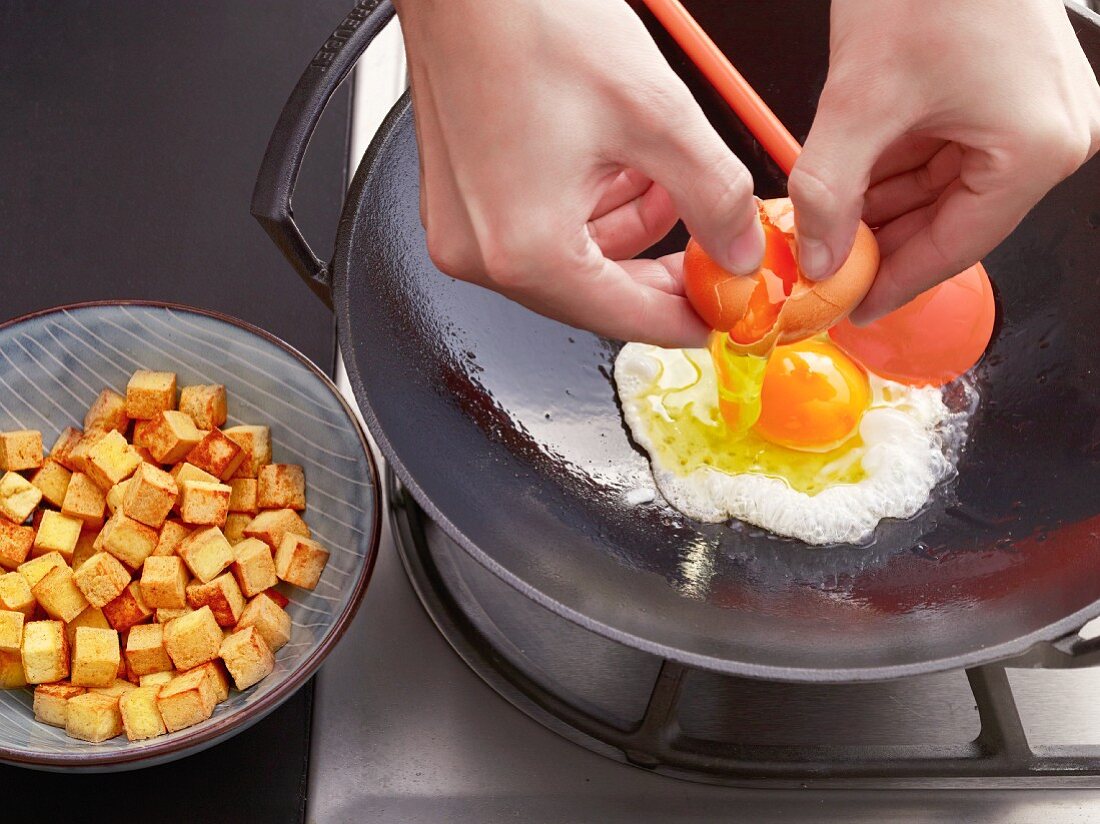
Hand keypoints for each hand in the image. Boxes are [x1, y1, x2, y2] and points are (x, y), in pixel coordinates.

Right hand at [393, 0, 764, 346]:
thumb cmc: (531, 24)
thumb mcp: (655, 114)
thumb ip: (713, 196)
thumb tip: (738, 249)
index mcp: (525, 248)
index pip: (624, 318)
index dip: (687, 318)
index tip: (722, 311)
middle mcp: (482, 253)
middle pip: (593, 296)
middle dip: (659, 272)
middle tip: (711, 250)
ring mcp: (463, 229)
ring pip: (569, 263)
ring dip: (629, 233)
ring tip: (670, 184)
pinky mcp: (459, 200)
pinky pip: (537, 232)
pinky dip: (587, 212)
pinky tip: (622, 170)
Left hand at [788, 0, 1099, 323]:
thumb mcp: (861, 100)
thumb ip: (830, 191)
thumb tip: (817, 257)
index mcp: (1036, 149)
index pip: (954, 249)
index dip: (892, 283)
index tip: (847, 307)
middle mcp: (1050, 138)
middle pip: (949, 223)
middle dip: (878, 244)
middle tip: (823, 269)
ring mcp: (1031, 116)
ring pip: (941, 193)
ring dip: (880, 211)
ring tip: (822, 229)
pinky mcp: (1005, 97)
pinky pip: (944, 156)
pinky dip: (893, 174)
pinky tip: (845, 187)